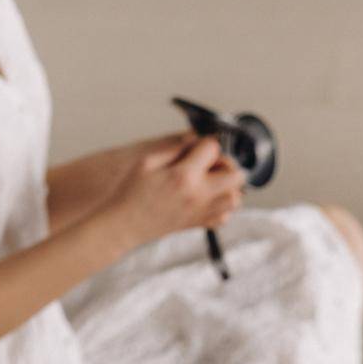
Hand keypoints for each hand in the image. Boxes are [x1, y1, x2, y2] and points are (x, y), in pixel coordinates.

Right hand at [103, 134, 246, 252]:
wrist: (126, 224)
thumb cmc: (132, 193)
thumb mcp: (149, 161)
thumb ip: (176, 148)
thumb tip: (195, 139)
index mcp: (184, 176)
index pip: (213, 149)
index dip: (206, 144)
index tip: (196, 148)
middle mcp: (198, 195)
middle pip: (236, 175)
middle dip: (226, 164)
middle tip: (210, 164)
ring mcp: (201, 212)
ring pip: (235, 198)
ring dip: (229, 186)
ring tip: (211, 181)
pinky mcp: (200, 224)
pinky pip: (225, 216)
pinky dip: (223, 206)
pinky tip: (208, 198)